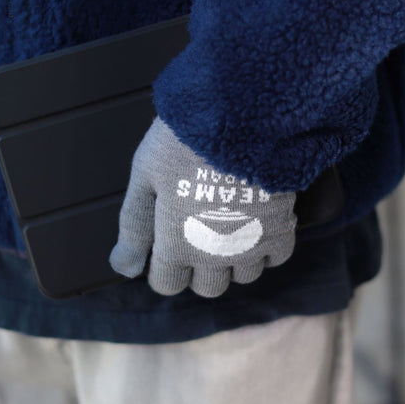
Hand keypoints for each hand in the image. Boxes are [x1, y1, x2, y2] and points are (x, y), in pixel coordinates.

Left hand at [110, 117, 296, 297]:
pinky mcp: (281, 228)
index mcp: (176, 245)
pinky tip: (256, 219)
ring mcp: (250, 244)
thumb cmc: (183, 142)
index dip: (164, 267)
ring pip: (243, 275)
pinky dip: (267, 245)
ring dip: (234, 258)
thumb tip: (123, 267)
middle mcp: (214, 256)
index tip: (167, 245)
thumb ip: (134, 226)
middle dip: (199, 266)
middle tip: (199, 231)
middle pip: (207, 287)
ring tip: (229, 222)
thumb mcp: (145, 178)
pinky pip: (277, 256)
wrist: (237, 117)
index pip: (166, 284)